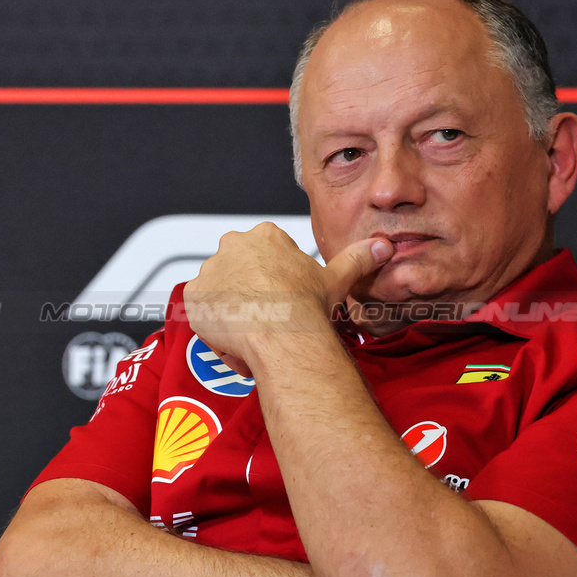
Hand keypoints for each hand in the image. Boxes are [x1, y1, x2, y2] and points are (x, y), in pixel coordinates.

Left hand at [183, 223, 391, 372]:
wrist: (280, 333)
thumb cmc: (305, 306)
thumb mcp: (336, 277)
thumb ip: (358, 258)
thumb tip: (382, 246)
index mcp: (264, 236)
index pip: (264, 257)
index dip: (273, 283)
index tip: (283, 299)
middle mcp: (232, 246)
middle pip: (238, 274)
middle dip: (249, 296)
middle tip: (268, 318)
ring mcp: (210, 270)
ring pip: (220, 295)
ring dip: (232, 313)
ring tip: (255, 332)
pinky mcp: (194, 295)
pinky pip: (202, 313)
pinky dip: (215, 328)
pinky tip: (238, 339)